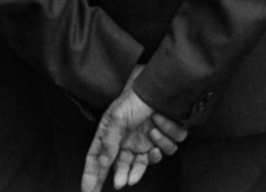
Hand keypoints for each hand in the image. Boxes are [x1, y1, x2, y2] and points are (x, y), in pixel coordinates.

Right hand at [81, 65, 186, 191]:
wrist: (158, 84)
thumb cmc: (133, 98)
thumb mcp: (116, 119)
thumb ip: (109, 143)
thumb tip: (103, 163)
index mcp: (113, 140)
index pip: (99, 163)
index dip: (92, 179)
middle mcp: (131, 143)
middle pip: (126, 169)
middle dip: (126, 176)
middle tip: (124, 182)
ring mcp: (150, 140)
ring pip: (154, 159)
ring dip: (155, 148)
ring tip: (152, 132)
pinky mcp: (168, 134)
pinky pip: (172, 143)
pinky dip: (169, 133)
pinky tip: (161, 121)